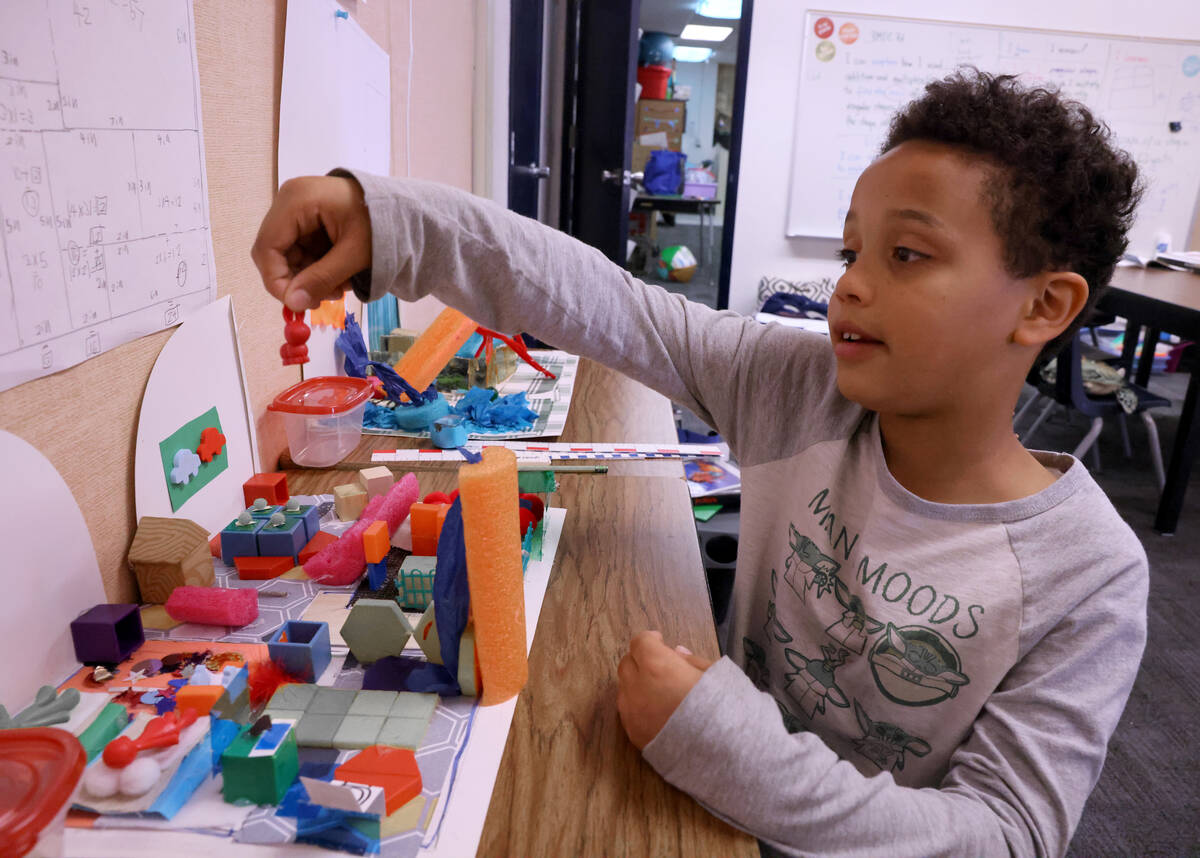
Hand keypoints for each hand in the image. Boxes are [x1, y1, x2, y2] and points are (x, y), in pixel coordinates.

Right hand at [250, 175, 371, 312]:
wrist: (402, 207)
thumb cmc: (382, 221)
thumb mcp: (354, 254)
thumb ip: (321, 278)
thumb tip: (292, 304)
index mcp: (296, 201)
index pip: (267, 247)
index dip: (276, 280)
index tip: (297, 304)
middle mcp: (289, 202)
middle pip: (274, 253)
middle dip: (297, 280)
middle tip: (325, 298)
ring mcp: (297, 210)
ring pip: (288, 256)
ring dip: (310, 278)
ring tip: (341, 286)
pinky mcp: (306, 221)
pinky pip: (301, 251)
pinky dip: (316, 269)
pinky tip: (339, 276)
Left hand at [616, 630, 713, 749]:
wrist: (723, 754)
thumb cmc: (723, 708)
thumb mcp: (715, 674)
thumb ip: (691, 660)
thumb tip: (676, 652)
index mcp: (656, 665)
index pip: (640, 643)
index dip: (650, 639)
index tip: (661, 642)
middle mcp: (637, 687)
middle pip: (627, 664)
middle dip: (641, 660)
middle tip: (660, 666)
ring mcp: (633, 713)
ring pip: (624, 689)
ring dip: (637, 683)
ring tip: (660, 691)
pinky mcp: (634, 736)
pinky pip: (628, 713)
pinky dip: (638, 706)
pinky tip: (658, 712)